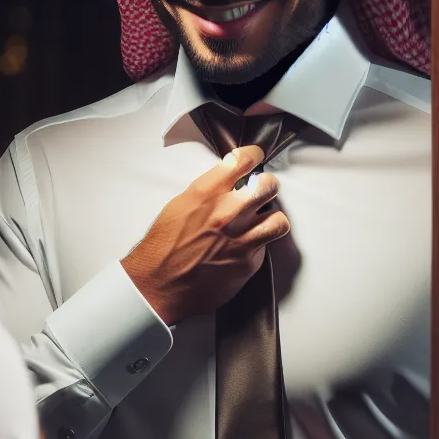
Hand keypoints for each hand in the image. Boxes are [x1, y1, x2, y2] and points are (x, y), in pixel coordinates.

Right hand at [120, 145, 289, 324]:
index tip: (255, 156)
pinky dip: (258, 244)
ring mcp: (242, 239)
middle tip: (262, 189)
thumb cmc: (162, 246)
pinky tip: (245, 246)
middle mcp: (227, 213)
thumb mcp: (178, 206)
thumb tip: (227, 184)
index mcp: (205, 193)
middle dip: (267, 185)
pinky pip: (265, 247)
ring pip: (279, 219)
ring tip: (263, 220)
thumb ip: (206, 193)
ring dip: (272, 217)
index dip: (253, 155)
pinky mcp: (249, 262)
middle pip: (268, 185)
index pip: (242, 161)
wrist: (159, 283)